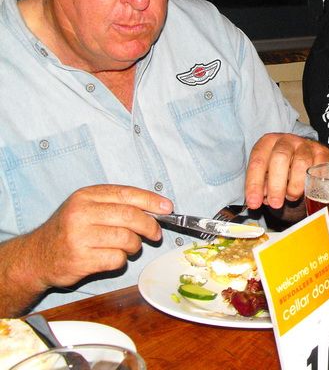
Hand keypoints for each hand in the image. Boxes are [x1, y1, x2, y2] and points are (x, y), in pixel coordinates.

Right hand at [30, 184, 171, 289]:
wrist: (37, 256)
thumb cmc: (69, 230)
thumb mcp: (87, 208)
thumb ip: (117, 204)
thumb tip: (158, 208)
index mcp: (86, 196)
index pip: (126, 194)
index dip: (151, 200)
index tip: (168, 208)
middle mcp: (81, 213)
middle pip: (130, 216)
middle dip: (149, 225)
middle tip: (155, 234)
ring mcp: (79, 237)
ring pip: (127, 239)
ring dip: (135, 245)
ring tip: (129, 247)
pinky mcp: (80, 259)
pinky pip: (117, 259)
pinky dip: (121, 260)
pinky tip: (111, 258)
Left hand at [244, 133, 328, 209]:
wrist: (305, 161)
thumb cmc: (282, 171)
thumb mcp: (267, 176)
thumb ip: (263, 186)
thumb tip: (263, 197)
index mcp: (267, 143)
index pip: (258, 161)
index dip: (254, 183)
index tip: (255, 203)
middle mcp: (286, 140)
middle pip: (280, 158)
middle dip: (276, 185)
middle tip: (275, 204)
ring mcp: (306, 145)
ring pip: (301, 163)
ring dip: (295, 186)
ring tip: (291, 198)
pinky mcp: (323, 152)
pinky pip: (319, 168)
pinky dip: (312, 182)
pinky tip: (307, 191)